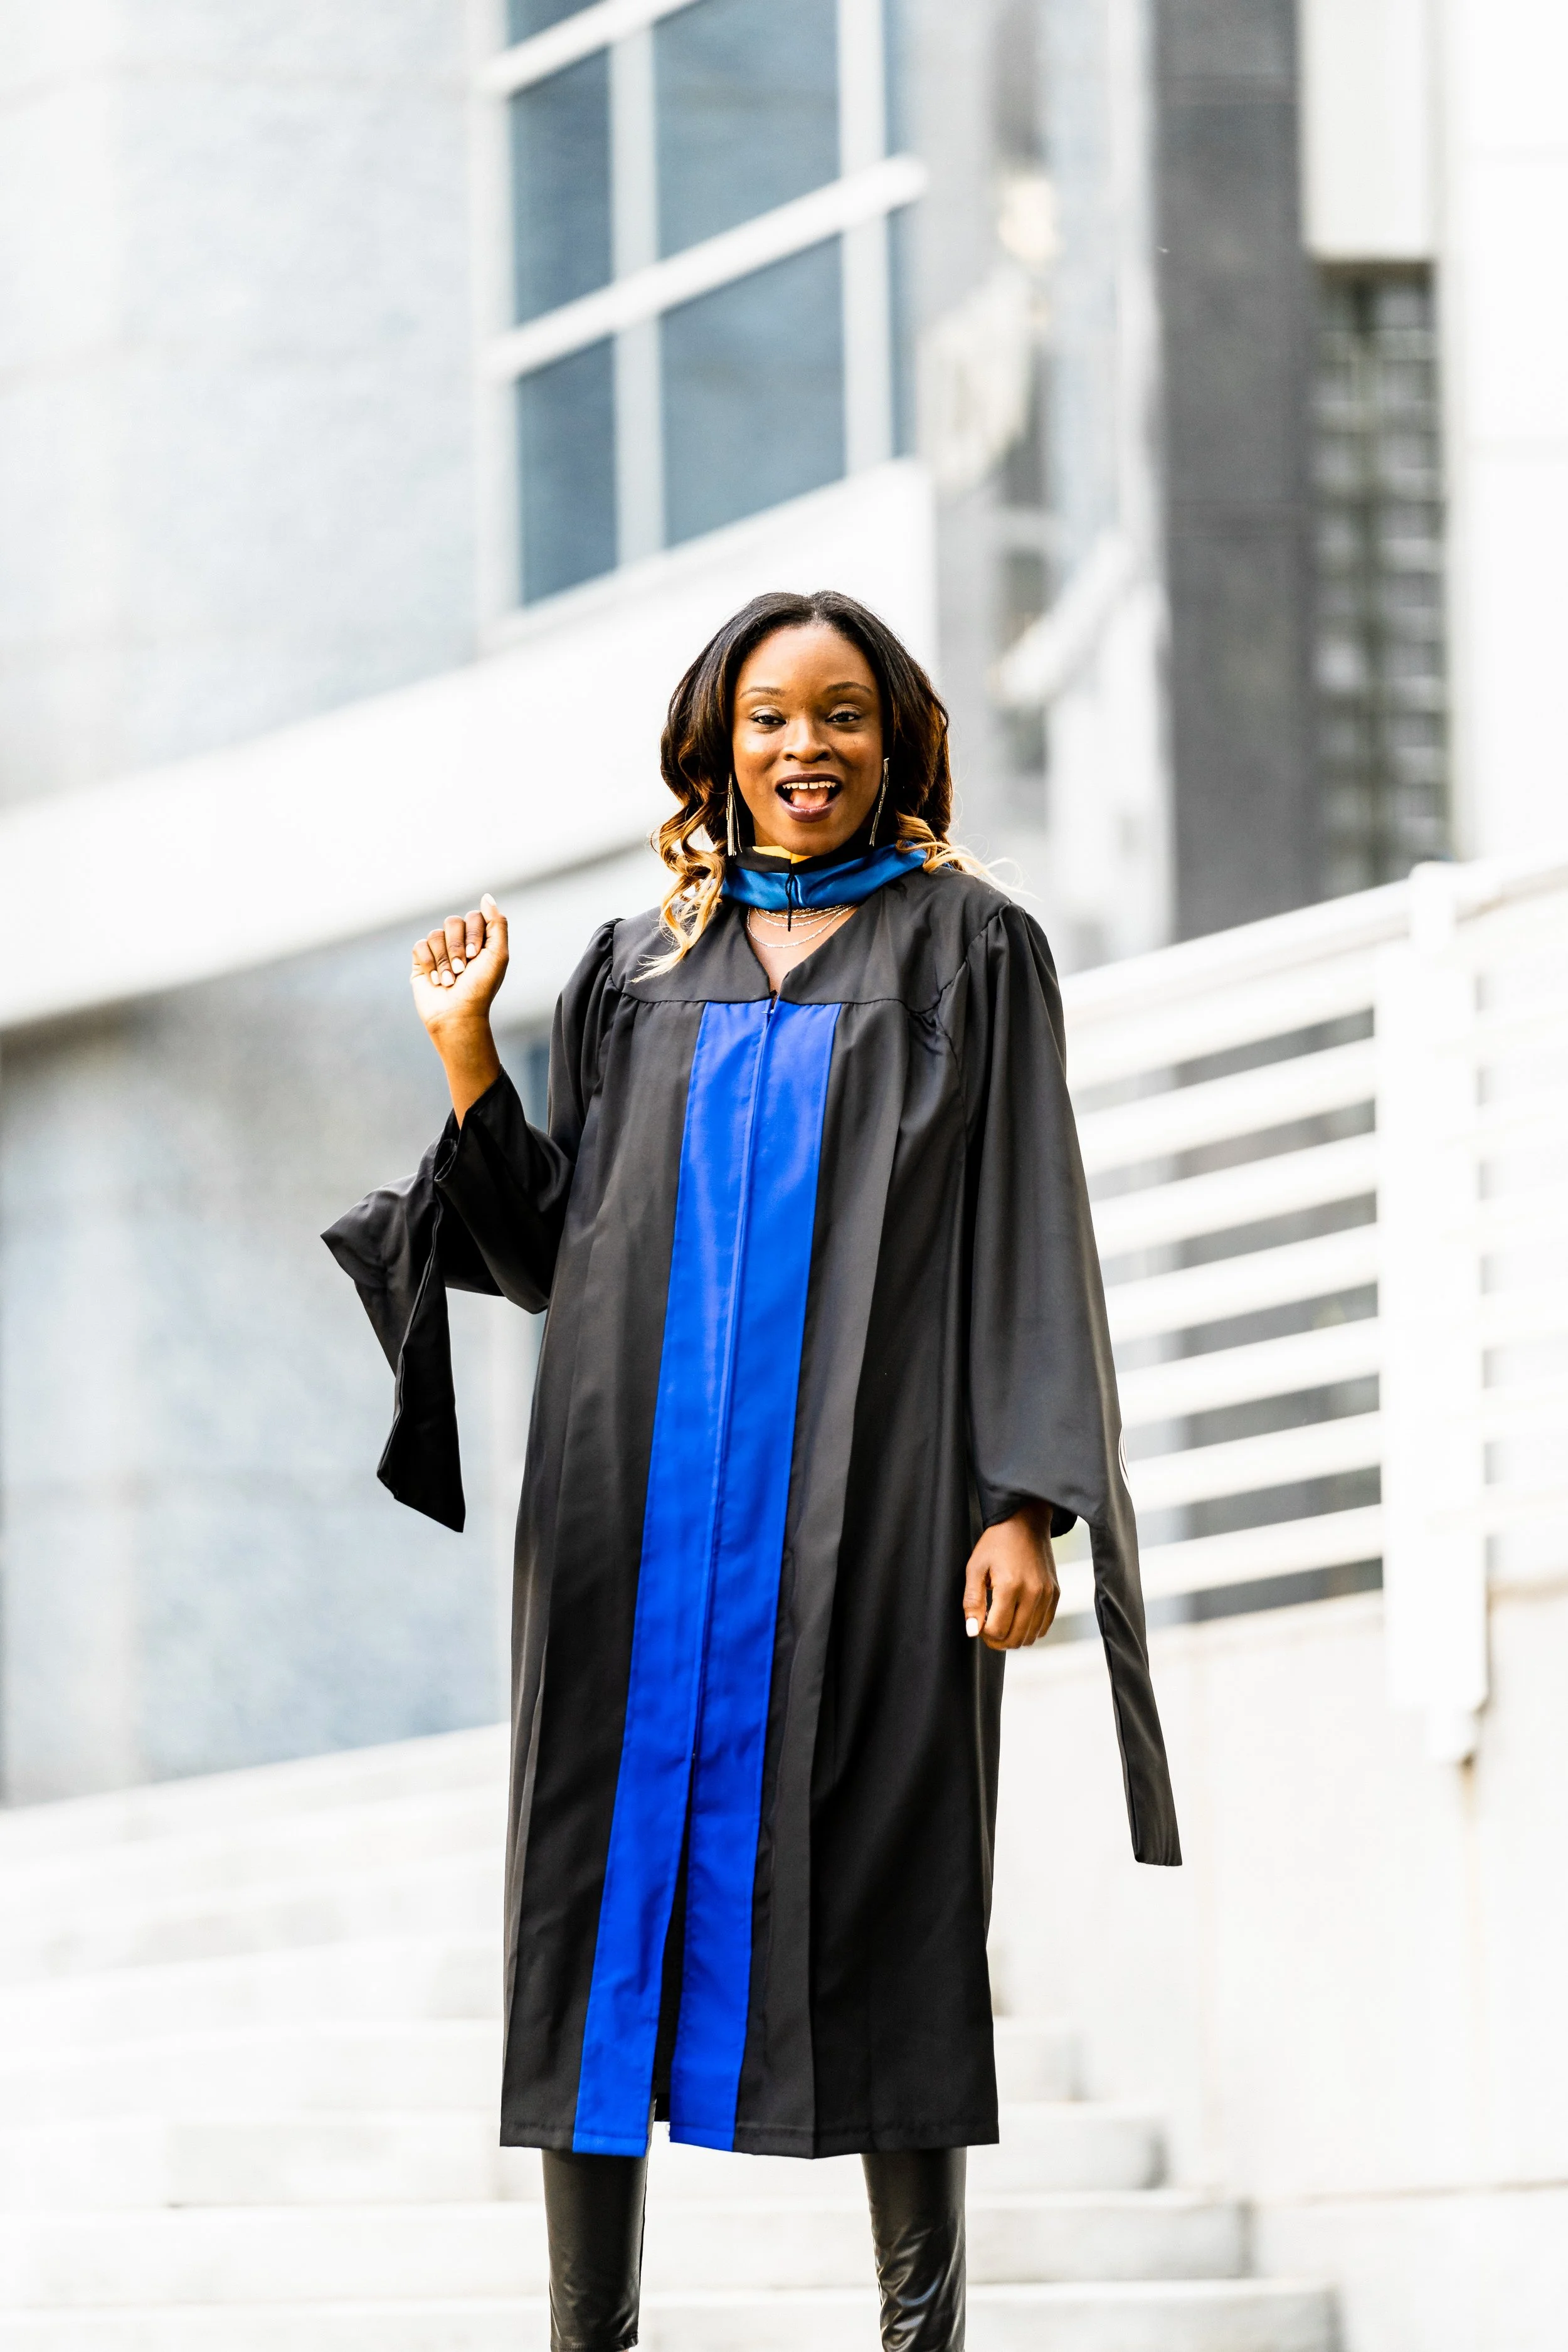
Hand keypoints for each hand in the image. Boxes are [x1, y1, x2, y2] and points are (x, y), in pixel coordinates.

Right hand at [411, 894, 509, 1034]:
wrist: (456, 1015)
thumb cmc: (480, 988)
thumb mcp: (498, 955)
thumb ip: (497, 923)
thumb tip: (486, 897)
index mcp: (479, 940)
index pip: (474, 917)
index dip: (474, 935)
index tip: (476, 957)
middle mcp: (459, 942)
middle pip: (452, 921)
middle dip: (457, 947)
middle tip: (462, 970)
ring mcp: (439, 951)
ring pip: (435, 934)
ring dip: (444, 961)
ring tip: (450, 980)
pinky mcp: (422, 961)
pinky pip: (420, 946)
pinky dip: (430, 963)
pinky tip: (435, 980)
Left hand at [962, 1503, 1059, 1649]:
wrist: (1026, 1522)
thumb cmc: (996, 1542)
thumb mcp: (975, 1567)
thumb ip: (972, 1601)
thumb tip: (972, 1631)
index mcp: (1010, 1586)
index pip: (997, 1630)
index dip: (983, 1633)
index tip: (978, 1624)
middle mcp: (1033, 1593)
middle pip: (1015, 1638)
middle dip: (997, 1641)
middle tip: (987, 1628)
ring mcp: (1048, 1595)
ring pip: (1031, 1637)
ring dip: (1013, 1637)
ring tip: (1001, 1623)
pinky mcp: (1055, 1594)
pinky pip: (1044, 1627)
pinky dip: (1029, 1630)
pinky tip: (1017, 1619)